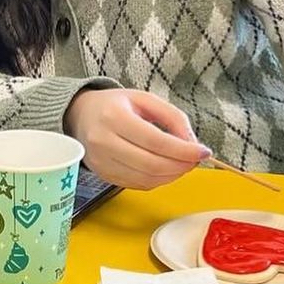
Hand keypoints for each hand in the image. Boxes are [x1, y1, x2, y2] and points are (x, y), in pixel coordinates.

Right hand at [64, 88, 209, 189]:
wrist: (80, 116)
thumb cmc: (114, 105)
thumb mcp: (144, 99)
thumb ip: (172, 117)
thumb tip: (192, 143)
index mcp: (113, 117)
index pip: (155, 141)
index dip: (183, 150)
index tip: (203, 151)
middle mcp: (103, 142)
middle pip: (151, 164)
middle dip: (181, 166)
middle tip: (196, 160)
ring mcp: (101, 162)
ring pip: (146, 179)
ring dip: (172, 175)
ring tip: (183, 164)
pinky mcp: (103, 175)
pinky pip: (137, 185)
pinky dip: (158, 180)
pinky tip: (166, 169)